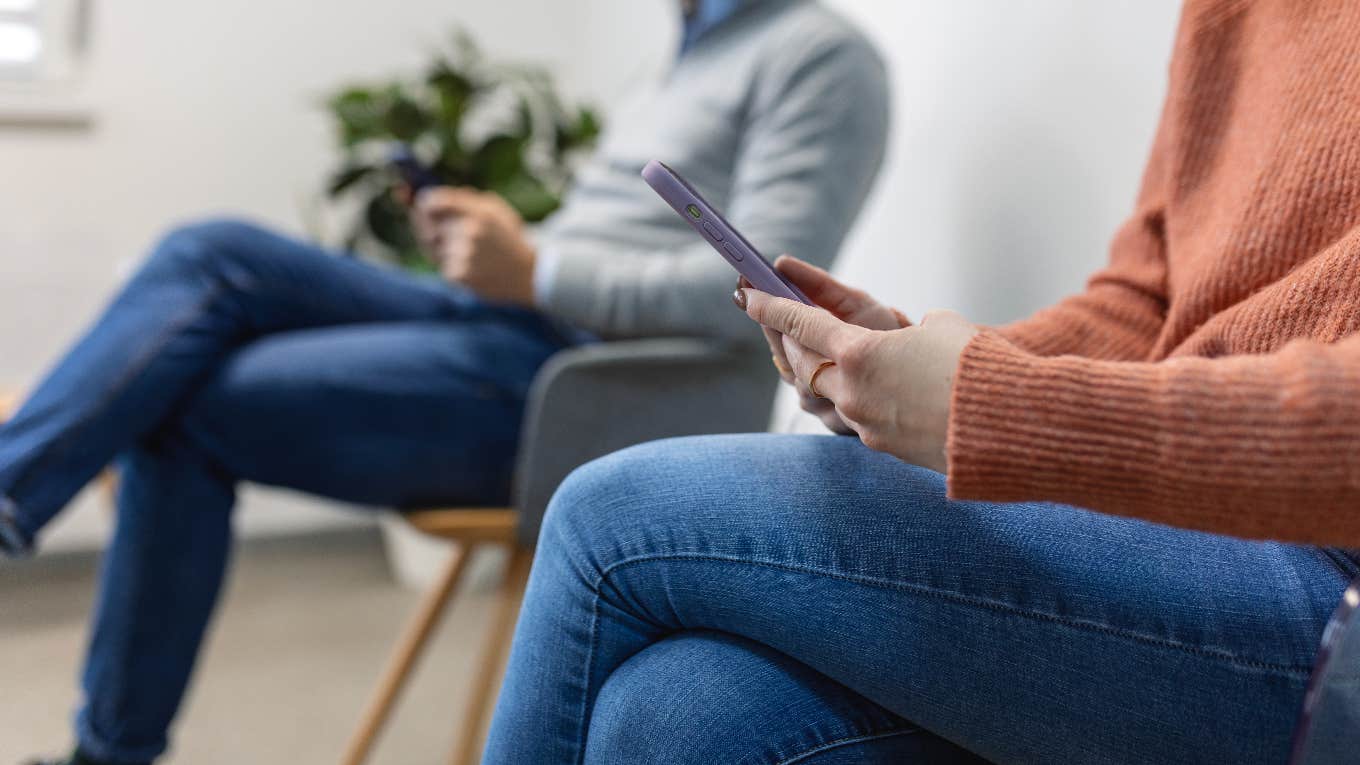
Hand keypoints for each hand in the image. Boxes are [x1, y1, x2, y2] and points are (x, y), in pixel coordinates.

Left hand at [412, 187, 536, 304]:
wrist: (528, 275)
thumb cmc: (507, 239)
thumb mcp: (495, 210)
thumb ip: (464, 199)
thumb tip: (427, 195)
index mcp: (478, 212)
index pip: (433, 202)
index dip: (423, 203)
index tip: (421, 206)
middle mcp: (469, 232)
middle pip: (427, 227)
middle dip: (428, 228)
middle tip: (440, 230)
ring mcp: (463, 255)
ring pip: (433, 248)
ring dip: (442, 248)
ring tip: (468, 252)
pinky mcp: (459, 276)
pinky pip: (441, 265)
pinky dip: (451, 264)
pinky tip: (471, 266)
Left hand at [738, 281, 977, 471]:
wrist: (1006, 427)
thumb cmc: (978, 366)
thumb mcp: (943, 328)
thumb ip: (914, 330)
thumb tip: (913, 345)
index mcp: (860, 352)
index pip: (802, 324)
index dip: (771, 307)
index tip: (747, 295)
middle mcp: (852, 392)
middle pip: (804, 365)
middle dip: (792, 344)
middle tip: (784, 328)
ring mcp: (865, 424)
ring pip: (830, 395)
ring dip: (826, 376)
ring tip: (831, 361)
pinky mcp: (884, 447)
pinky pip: (858, 418)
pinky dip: (859, 400)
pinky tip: (876, 392)